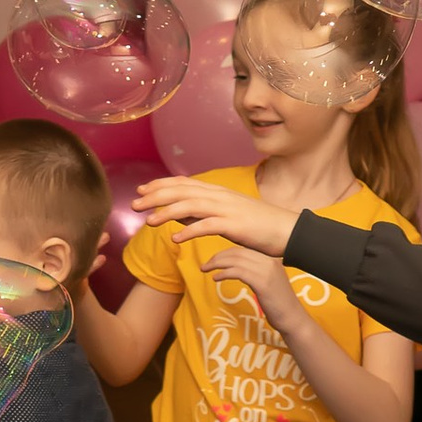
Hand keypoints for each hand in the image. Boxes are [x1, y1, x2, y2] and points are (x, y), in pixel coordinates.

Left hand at [134, 177, 296, 256]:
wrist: (287, 231)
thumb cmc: (256, 225)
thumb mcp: (225, 216)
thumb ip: (201, 213)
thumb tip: (176, 212)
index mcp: (217, 192)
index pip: (183, 183)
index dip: (160, 185)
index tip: (141, 190)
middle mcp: (219, 196)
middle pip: (181, 191)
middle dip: (155, 196)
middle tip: (134, 203)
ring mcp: (227, 209)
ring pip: (190, 206)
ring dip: (166, 212)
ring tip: (148, 222)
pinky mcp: (235, 225)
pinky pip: (207, 226)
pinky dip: (189, 230)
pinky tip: (175, 238)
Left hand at [205, 241, 295, 327]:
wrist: (292, 318)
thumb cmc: (278, 304)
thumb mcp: (268, 282)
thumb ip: (256, 272)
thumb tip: (236, 268)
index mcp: (271, 259)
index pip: (244, 249)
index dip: (225, 253)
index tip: (214, 260)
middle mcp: (270, 261)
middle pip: (237, 252)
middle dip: (218, 257)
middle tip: (205, 265)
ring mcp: (267, 271)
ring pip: (235, 260)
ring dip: (217, 264)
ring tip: (206, 270)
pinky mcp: (262, 282)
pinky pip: (237, 272)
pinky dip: (223, 273)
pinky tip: (216, 278)